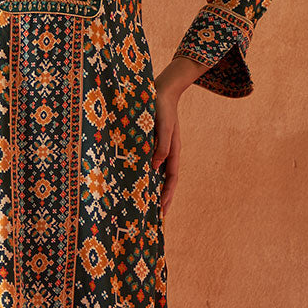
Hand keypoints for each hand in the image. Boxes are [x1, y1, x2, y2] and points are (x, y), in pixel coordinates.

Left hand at [151, 81, 181, 218]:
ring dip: (151, 190)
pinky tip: (134, 182)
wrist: (161, 89)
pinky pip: (147, 164)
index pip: (171, 180)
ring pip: (156, 175)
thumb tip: (155, 167)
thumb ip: (161, 145)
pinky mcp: (150, 143)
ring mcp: (158, 149)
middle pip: (165, 182)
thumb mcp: (163, 126)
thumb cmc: (162, 107)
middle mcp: (166, 153)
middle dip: (161, 199)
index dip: (166, 196)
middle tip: (154, 217)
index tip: (161, 212)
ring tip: (144, 206)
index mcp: (172, 151)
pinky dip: (143, 175)